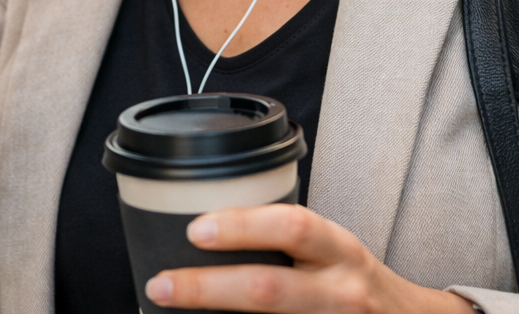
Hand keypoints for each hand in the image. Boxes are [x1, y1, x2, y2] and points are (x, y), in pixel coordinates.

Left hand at [145, 205, 477, 313]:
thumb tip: (209, 231)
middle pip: (267, 290)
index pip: (293, 226)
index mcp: (340, 250)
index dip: (242, 226)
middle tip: (160, 284)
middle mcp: (341, 292)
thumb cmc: (358, 284)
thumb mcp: (334, 251)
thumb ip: (289, 240)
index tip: (195, 230)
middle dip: (206, 288)